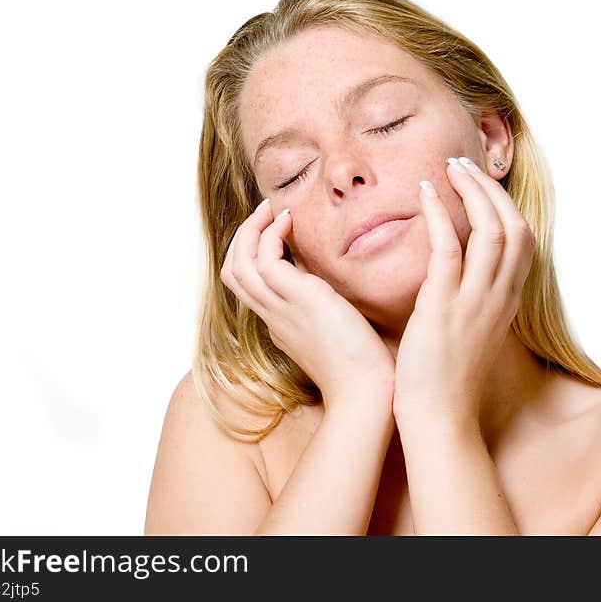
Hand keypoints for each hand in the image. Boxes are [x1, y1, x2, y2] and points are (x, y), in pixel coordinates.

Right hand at [221, 200, 394, 417]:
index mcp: (281, 326)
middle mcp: (274, 317)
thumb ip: (330, 315)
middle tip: (266, 213)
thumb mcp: (339, 336)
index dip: (254, 255)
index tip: (278, 233)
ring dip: (251, 229)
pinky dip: (272, 233)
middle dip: (243, 237)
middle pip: (233, 273)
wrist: (368, 392)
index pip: (250, 287)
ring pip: (239, 264)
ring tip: (273, 209)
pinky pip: (266, 259)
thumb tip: (338, 297)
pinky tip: (291, 221)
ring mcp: (282, 309)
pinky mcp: (299, 299)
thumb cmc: (365, 370)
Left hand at [393, 156, 535, 427]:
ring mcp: (476, 302)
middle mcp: (500, 298)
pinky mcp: (444, 308)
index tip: (479, 183)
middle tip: (462, 164)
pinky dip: (441, 215)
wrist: (439, 418)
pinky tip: (426, 192)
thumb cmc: (446, 378)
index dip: (503, 205)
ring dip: (472, 192)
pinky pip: (450, 250)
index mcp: (507, 302)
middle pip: (514, 226)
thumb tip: (461, 275)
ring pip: (492, 231)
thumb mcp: (472, 332)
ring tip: (448, 168)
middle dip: (491, 188)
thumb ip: (473, 300)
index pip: (522, 240)